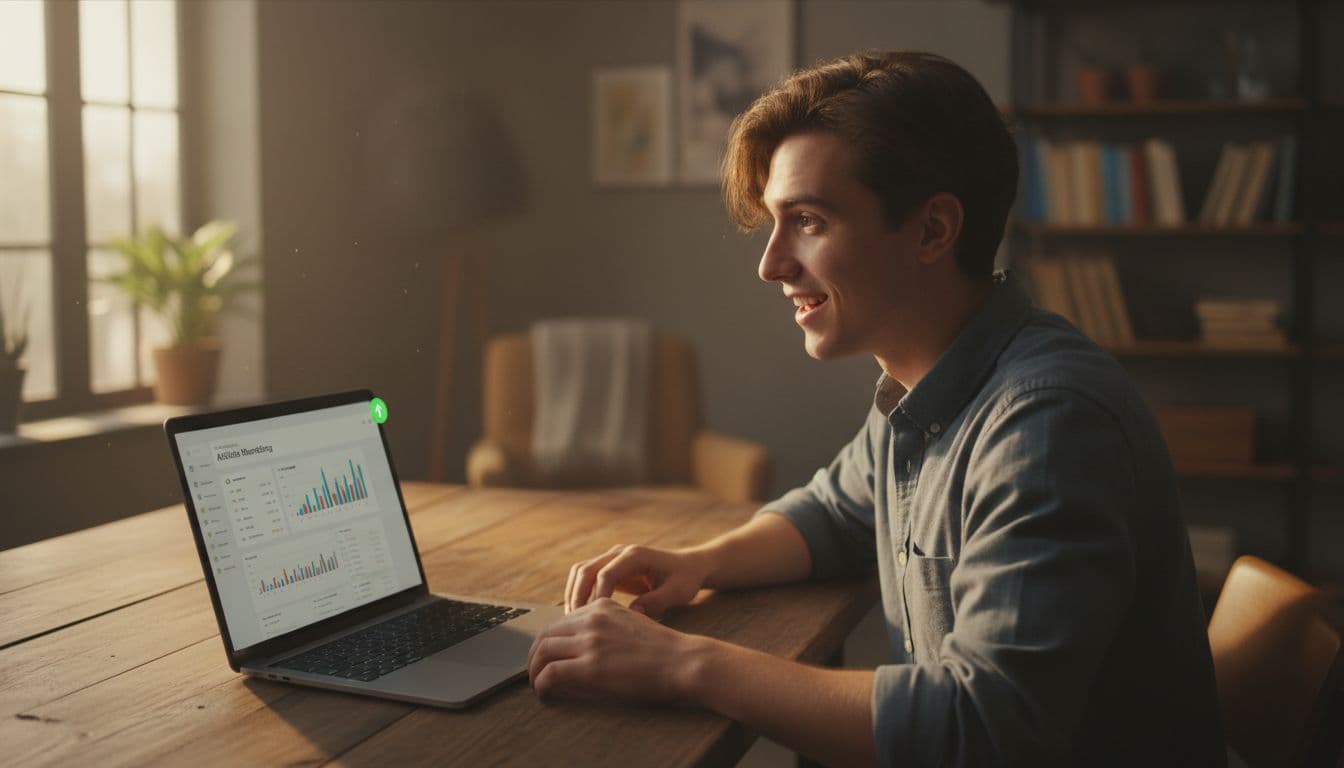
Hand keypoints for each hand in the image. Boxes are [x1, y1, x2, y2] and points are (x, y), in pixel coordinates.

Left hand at [527, 597, 702, 703]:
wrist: (683, 661)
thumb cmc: (665, 650)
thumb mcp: (632, 624)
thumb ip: (607, 628)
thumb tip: (585, 647)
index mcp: (602, 606)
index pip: (559, 622)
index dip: (548, 642)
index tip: (547, 658)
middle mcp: (592, 618)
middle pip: (545, 634)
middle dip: (534, 656)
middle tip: (535, 673)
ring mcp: (590, 641)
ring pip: (542, 653)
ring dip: (534, 671)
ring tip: (538, 686)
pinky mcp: (590, 666)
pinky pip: (550, 674)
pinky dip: (541, 685)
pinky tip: (545, 694)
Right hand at [565, 544, 710, 616]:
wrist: (688, 566)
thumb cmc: (685, 579)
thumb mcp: (678, 592)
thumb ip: (657, 601)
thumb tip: (633, 613)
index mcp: (636, 555)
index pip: (606, 573)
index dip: (597, 596)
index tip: (595, 619)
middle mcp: (619, 552)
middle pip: (585, 569)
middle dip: (577, 596)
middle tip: (574, 623)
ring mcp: (611, 558)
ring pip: (580, 572)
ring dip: (573, 594)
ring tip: (572, 621)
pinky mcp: (608, 568)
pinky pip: (585, 578)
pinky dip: (577, 594)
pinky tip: (579, 615)